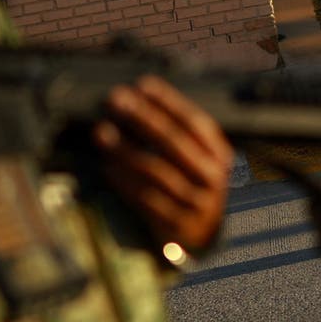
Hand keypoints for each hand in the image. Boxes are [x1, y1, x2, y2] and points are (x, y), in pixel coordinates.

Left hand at [94, 76, 232, 251]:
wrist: (204, 238)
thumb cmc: (192, 186)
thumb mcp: (197, 161)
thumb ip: (176, 135)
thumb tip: (135, 99)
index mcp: (219, 156)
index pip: (194, 122)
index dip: (169, 101)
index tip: (142, 83)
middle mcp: (212, 179)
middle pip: (174, 141)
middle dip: (142, 117)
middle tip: (115, 100)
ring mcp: (196, 204)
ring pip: (155, 170)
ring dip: (124, 148)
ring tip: (101, 132)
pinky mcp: (176, 225)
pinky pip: (145, 199)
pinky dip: (124, 181)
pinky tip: (107, 165)